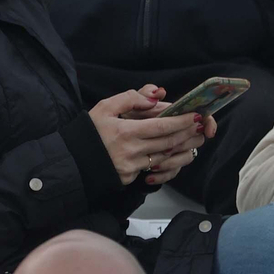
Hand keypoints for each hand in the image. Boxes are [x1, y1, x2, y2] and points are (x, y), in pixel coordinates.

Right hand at [89, 89, 209, 184]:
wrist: (73, 160)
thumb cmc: (89, 131)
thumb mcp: (104, 108)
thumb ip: (129, 99)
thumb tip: (154, 96)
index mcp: (126, 131)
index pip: (162, 126)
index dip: (182, 121)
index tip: (196, 115)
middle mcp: (131, 150)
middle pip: (168, 142)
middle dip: (187, 133)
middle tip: (200, 125)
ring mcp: (132, 166)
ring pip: (165, 155)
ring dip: (180, 146)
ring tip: (191, 136)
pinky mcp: (130, 177)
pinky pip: (154, 168)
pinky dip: (165, 159)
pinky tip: (171, 150)